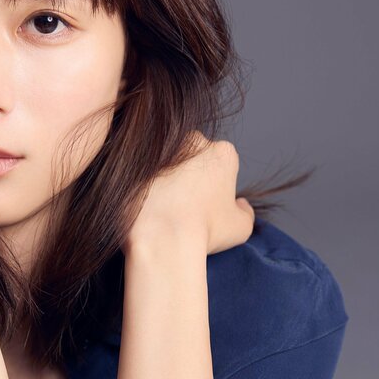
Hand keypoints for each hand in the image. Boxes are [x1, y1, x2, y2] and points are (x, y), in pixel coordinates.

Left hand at [124, 133, 254, 255]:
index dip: (214, 186)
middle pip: (192, 156)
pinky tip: (143, 204)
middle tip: (182, 205)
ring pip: (165, 161)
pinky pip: (139, 170)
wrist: (162, 238)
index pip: (221, 164)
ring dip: (164, 177)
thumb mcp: (240, 228)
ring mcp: (161, 147)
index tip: (205, 205)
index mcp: (222, 153)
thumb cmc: (204, 232)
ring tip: (161, 205)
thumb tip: (239, 204)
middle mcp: (193, 141)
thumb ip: (245, 212)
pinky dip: (142, 183)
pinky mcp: (133, 158)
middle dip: (188, 175)